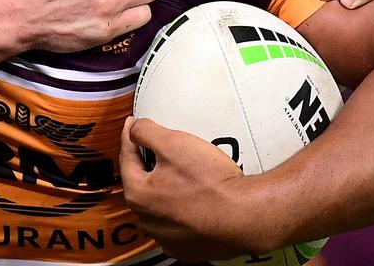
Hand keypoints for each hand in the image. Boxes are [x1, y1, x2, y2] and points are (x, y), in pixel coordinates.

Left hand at [120, 117, 271, 261]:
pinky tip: (194, 202)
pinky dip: (181, 212)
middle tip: (155, 149)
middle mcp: (148, 221)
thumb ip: (146, 132)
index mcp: (139, 194)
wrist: (245, 218)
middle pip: (142, 184)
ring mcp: (168, 238)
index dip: (130, 137)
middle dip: (146, 165)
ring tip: (180, 175)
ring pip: (160, 207)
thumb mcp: (173, 143)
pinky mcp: (188, 249)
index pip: (127, 158)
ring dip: (165, 191)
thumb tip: (134, 127)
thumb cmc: (210, 182)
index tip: (132, 124)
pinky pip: (179, 225)